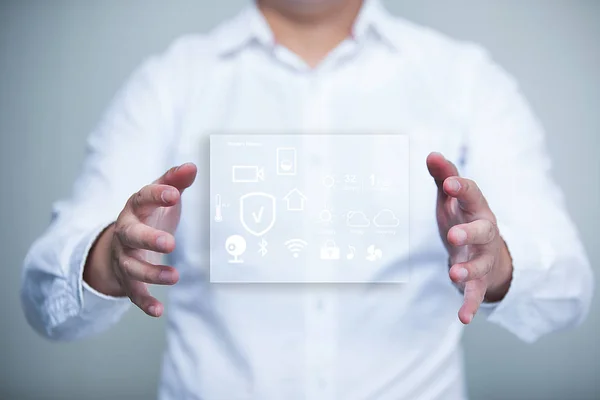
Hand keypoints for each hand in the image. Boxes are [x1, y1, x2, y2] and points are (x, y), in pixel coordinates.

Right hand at [84, 163, 196, 316]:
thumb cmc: (150, 215)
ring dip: (151, 273)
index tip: (174, 194)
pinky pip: (133, 292)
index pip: (143, 197)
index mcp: (135, 208)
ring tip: (174, 276)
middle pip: (131, 235)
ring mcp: (125, 256)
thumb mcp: (162, 197)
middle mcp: (126, 232)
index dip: (157, 195)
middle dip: (149, 239)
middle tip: (170, 243)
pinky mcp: (127, 278)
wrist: (121, 242)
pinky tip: (158, 310)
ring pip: (132, 266)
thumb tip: (192, 166)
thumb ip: (175, 182)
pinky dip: (144, 302)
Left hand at [426, 152, 512, 323]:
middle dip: (470, 232)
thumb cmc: (465, 219)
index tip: (448, 182)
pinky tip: (464, 317)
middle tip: (452, 235)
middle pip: (483, 230)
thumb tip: (431, 154)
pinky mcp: (480, 280)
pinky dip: (471, 304)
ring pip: (480, 263)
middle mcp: (485, 232)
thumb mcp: (453, 199)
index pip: (471, 194)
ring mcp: (483, 257)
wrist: (487, 252)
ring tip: (452, 274)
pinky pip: (476, 293)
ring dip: (468, 269)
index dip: (461, 187)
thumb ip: (444, 177)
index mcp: (476, 209)